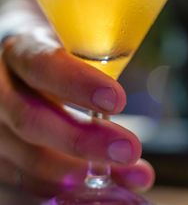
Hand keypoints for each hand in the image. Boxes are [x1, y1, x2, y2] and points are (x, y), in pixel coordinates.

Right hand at [0, 27, 154, 196]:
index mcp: (18, 49)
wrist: (15, 61)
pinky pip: (17, 186)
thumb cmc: (50, 52)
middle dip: (81, 140)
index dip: (76, 83)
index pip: (41, 65)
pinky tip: (93, 197)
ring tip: (124, 178)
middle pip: (29, 120)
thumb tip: (121, 101)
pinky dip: (57, 196)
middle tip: (128, 149)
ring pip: (22, 161)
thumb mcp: (64, 40)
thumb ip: (89, 62)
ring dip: (75, 177)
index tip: (117, 99)